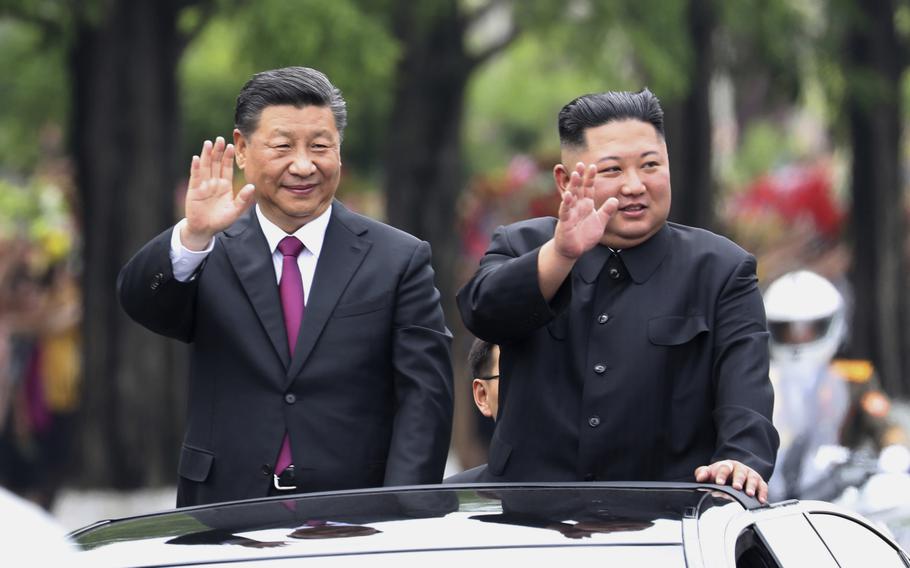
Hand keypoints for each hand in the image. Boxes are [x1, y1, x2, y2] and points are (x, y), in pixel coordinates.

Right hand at [182, 136, 255, 250]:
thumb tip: (252, 187)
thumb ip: (243, 199)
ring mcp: (203, 185)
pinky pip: (195, 177)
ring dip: (206, 155)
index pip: (227, 168)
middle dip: (218, 151)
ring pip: (205, 167)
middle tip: (220, 139)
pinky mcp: (194, 190)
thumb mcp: (235, 211)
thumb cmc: (220, 220)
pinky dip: (195, 167)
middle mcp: (214, 182)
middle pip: (216, 163)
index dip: (228, 157)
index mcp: (224, 186)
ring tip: (208, 143)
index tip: (231, 145)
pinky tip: (196, 158)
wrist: (204, 229)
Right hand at [553, 162, 617, 259]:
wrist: (573, 250)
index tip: (593, 166)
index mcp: (585, 205)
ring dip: (573, 186)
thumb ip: (607, 211)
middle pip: (578, 188)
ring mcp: (570, 213)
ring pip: (571, 197)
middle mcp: (577, 206)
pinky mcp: (565, 222)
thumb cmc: (584, 236)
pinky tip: (568, 196)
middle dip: (580, 177)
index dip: (590, 178)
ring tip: (576, 175)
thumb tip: (615, 199)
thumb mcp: (600, 222)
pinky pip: (565, 211)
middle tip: (581, 164)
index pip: (588, 188)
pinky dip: (566, 204)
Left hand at [695, 459, 768, 503]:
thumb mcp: (711, 473)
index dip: (721, 475)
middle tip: (736, 487)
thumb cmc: (721, 475)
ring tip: (749, 494)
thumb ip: (703, 474)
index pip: (724, 468)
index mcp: (727, 465)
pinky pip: (763, 487)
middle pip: (740, 472)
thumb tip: (699, 478)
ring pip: (753, 479)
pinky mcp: (760, 482)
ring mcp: (751, 475)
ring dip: (751, 486)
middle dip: (738, 480)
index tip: (719, 483)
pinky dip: (763, 493)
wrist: (734, 474)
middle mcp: (740, 469)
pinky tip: (761, 500)